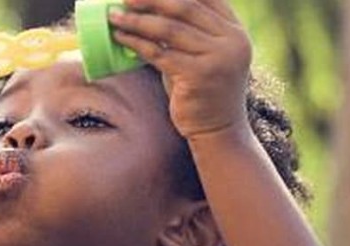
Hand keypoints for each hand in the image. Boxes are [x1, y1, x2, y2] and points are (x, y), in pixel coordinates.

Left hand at [108, 0, 251, 140]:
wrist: (219, 130)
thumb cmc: (202, 90)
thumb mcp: (202, 55)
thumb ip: (187, 32)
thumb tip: (147, 9)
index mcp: (235, 30)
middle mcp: (232, 41)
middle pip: (185, 7)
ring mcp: (218, 58)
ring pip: (169, 29)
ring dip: (137, 21)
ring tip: (114, 16)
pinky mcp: (199, 76)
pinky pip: (160, 53)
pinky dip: (137, 43)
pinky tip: (120, 38)